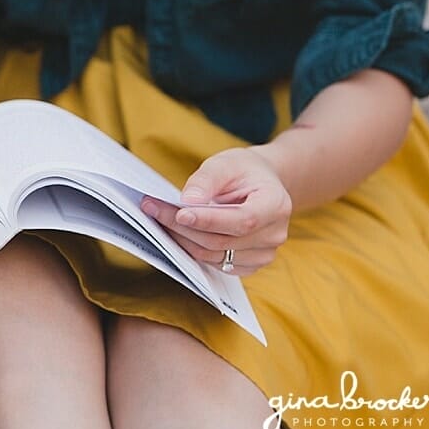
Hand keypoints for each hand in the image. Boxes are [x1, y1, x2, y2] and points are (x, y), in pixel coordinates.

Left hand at [140, 147, 291, 275]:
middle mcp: (275, 234)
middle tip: (151, 208)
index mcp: (276, 205)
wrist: (260, 183)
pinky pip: (215, 263)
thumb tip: (187, 203)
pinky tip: (175, 231)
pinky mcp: (249, 264)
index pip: (242, 221)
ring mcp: (264, 254)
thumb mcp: (225, 164)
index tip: (179, 213)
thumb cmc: (242, 171)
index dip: (209, 220)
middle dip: (183, 226)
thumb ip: (206, 181)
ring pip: (214, 255)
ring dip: (182, 238)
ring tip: (158, 216)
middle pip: (222, 241)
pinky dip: (191, 248)